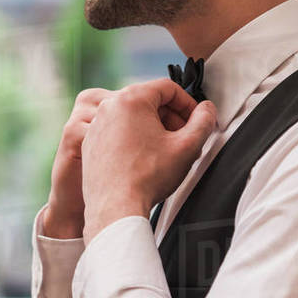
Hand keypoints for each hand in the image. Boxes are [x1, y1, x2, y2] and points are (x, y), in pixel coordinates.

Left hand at [44, 85, 206, 237]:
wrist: (115, 208)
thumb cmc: (147, 178)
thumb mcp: (187, 147)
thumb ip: (203, 122)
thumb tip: (207, 110)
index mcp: (131, 99)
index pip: (168, 88)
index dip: (188, 103)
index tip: (196, 119)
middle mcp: (108, 107)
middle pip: (149, 101)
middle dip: (171, 117)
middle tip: (183, 136)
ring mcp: (96, 125)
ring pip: (132, 117)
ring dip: (153, 128)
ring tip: (166, 150)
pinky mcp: (90, 143)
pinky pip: (116, 132)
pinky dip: (133, 139)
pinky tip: (145, 160)